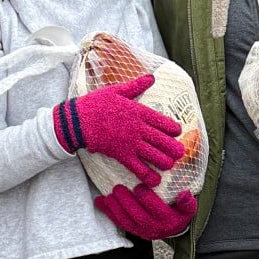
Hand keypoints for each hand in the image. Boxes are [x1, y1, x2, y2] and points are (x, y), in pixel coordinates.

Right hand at [54, 74, 184, 187]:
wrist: (78, 120)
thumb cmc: (96, 103)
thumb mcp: (117, 90)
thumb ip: (137, 86)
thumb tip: (151, 77)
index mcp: (139, 111)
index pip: (163, 121)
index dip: (173, 129)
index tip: (178, 132)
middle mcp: (138, 128)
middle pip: (163, 141)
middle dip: (174, 149)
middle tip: (180, 153)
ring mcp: (130, 143)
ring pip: (154, 156)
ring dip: (165, 162)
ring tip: (169, 165)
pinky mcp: (121, 155)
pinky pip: (138, 168)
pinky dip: (148, 175)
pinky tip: (155, 181)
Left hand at [94, 184, 196, 239]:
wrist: (174, 230)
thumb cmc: (179, 213)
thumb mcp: (188, 209)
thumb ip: (188, 202)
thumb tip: (185, 194)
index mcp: (169, 220)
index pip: (157, 210)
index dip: (147, 200)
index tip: (140, 186)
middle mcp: (155, 228)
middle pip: (139, 216)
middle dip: (127, 203)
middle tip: (118, 188)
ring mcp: (142, 231)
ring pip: (127, 221)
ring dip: (116, 208)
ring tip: (109, 195)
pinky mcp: (133, 231)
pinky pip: (119, 223)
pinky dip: (108, 212)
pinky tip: (100, 201)